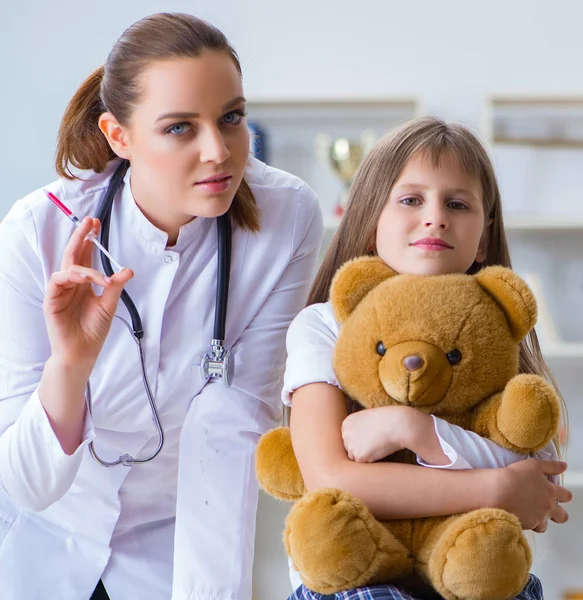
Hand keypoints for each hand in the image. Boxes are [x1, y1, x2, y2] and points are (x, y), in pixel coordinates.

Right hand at [44, 217, 133, 368]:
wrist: (82, 352)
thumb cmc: (93, 330)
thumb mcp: (109, 305)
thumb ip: (115, 286)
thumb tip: (128, 270)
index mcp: (84, 283)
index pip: (85, 256)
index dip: (89, 240)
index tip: (97, 225)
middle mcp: (71, 284)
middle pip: (73, 255)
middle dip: (81, 237)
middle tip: (90, 222)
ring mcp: (61, 291)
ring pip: (68, 267)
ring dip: (84, 264)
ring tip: (99, 272)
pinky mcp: (52, 299)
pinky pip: (59, 280)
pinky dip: (74, 277)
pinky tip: (86, 278)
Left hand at [342, 406, 405, 461]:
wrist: (397, 424)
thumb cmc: (387, 419)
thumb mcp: (368, 418)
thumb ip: (359, 427)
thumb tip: (357, 439)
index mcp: (346, 423)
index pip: (348, 438)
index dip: (360, 439)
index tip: (370, 437)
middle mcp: (345, 434)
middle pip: (349, 448)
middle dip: (360, 448)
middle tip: (374, 443)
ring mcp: (350, 445)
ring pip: (354, 457)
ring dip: (364, 455)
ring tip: (376, 446)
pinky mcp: (359, 456)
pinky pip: (362, 464)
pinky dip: (370, 460)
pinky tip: (378, 450)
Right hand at [491, 458, 571, 530]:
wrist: (500, 491)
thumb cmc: (516, 476)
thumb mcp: (534, 465)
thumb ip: (551, 466)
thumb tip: (564, 466)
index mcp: (550, 491)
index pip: (565, 496)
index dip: (564, 495)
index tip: (560, 494)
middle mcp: (547, 507)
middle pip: (562, 516)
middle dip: (559, 514)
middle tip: (550, 509)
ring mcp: (538, 518)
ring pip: (545, 525)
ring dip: (540, 520)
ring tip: (530, 514)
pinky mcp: (527, 525)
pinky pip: (530, 527)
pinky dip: (526, 523)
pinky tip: (519, 516)